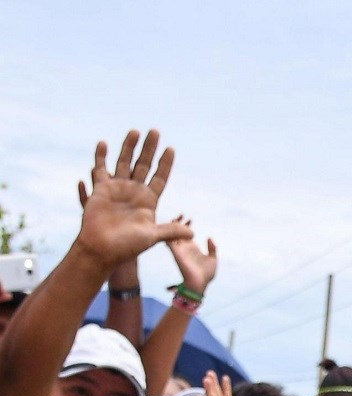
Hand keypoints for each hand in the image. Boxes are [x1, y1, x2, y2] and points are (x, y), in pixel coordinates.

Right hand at [75, 130, 191, 269]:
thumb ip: (171, 231)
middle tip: (155, 131)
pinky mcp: (100, 190)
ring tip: (135, 131)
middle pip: (144, 165)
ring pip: (124, 163)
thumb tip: (193, 233)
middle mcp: (134, 192)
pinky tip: (104, 143)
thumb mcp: (152, 237)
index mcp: (149, 201)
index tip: (171, 149)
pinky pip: (101, 169)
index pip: (160, 177)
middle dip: (149, 149)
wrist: (101, 250)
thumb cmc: (127, 247)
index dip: (165, 164)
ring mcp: (117, 189)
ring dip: (129, 147)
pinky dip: (101, 157)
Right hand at [166, 217, 217, 294]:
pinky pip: (169, 241)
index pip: (187, 233)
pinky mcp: (175, 253)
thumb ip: (212, 248)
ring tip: (176, 217)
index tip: (190, 218)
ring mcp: (179, 250)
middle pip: (178, 231)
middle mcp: (184, 247)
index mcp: (192, 248)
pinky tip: (172, 226)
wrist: (199, 284)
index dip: (187, 225)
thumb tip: (209, 237)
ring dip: (173, 226)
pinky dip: (169, 233)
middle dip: (179, 222)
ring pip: (172, 234)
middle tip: (181, 214)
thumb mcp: (213, 259)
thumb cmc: (206, 275)